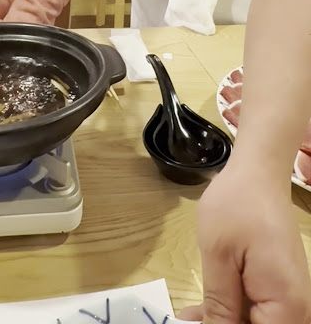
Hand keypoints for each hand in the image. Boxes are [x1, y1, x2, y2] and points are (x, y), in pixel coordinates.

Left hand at [179, 160, 310, 323]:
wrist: (257, 174)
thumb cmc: (236, 206)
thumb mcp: (218, 257)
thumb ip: (220, 306)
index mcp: (286, 308)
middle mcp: (295, 309)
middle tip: (188, 321)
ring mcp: (288, 298)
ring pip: (254, 323)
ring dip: (222, 320)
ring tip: (187, 317)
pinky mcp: (277, 287)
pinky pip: (255, 310)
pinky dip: (228, 310)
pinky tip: (199, 310)